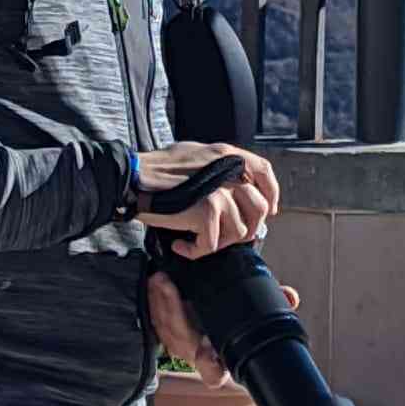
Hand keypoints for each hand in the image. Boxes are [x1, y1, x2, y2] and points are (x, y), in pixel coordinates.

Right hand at [137, 142, 280, 260]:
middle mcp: (229, 172)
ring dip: (218, 243)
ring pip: (239, 232)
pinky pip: (212, 245)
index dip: (270, 195)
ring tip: (197, 240)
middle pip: (259, 209)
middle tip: (226, 237)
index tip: (268, 211)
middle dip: (246, 229)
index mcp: (228, 155)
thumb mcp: (195, 154)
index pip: (264, 172)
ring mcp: (221, 192)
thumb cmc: (155, 169)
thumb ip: (217, 167)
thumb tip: (231, 190)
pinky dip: (195, 251)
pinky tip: (181, 246)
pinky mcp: (207, 211)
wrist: (133, 178)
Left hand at [149, 268, 299, 390]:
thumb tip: (291, 297)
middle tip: (169, 285)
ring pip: (165, 329)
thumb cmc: (234, 328)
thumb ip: (275, 307)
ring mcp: (180, 348)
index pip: (215, 373)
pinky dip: (154, 303)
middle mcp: (198, 359)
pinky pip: (157, 323)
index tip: (209, 353)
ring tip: (160, 279)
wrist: (214, 338)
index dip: (212, 367)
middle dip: (172, 311)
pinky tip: (154, 285)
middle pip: (182, 340)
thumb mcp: (255, 320)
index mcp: (220, 363)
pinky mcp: (168, 336)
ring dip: (160, 303)